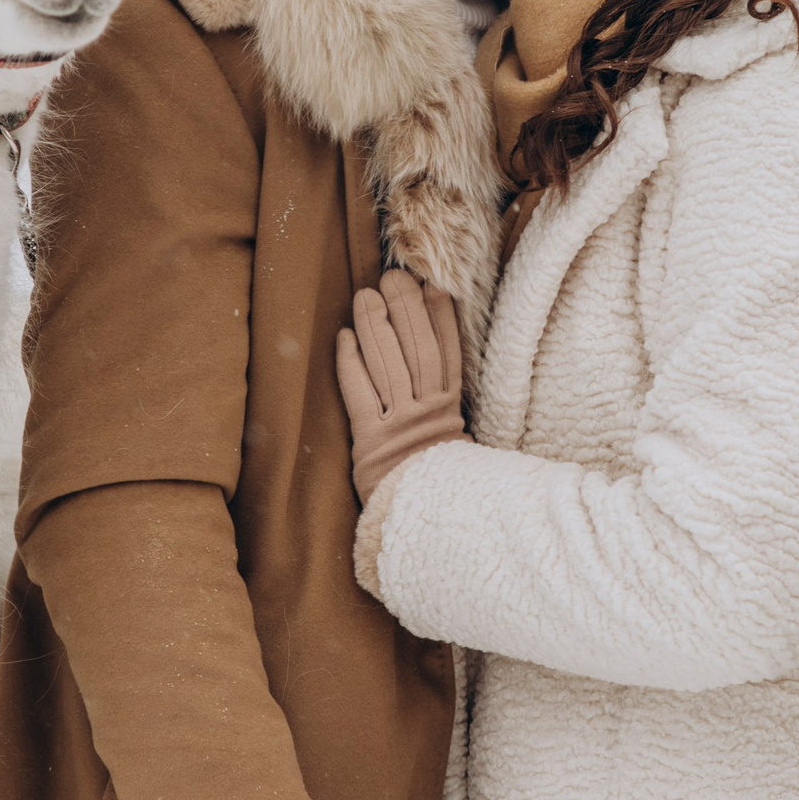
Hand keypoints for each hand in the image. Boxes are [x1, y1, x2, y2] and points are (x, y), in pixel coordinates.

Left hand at [336, 269, 465, 504]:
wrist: (422, 522)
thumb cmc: (436, 481)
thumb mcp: (454, 444)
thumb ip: (446, 409)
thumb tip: (440, 371)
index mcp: (451, 408)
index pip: (447, 352)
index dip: (440, 316)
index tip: (432, 285)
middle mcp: (427, 411)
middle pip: (417, 349)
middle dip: (405, 309)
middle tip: (393, 277)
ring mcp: (399, 423)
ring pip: (387, 363)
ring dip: (375, 325)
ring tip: (366, 295)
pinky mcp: (371, 440)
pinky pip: (359, 393)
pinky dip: (350, 363)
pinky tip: (344, 337)